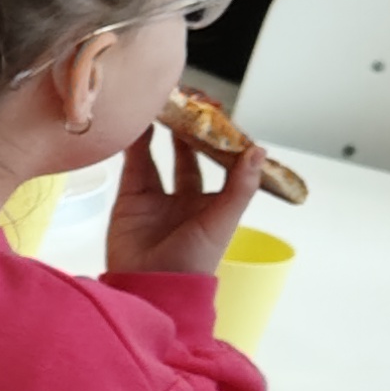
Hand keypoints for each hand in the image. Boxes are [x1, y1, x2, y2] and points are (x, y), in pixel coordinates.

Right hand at [107, 118, 260, 277]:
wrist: (151, 286)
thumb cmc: (193, 261)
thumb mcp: (223, 221)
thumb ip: (240, 186)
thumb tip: (258, 149)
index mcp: (214, 204)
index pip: (222, 164)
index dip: (222, 140)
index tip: (222, 115)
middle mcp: (186, 199)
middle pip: (190, 157)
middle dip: (191, 132)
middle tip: (192, 104)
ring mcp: (157, 198)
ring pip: (161, 157)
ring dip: (164, 133)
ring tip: (167, 108)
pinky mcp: (131, 199)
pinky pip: (135, 166)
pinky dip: (137, 145)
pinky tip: (142, 124)